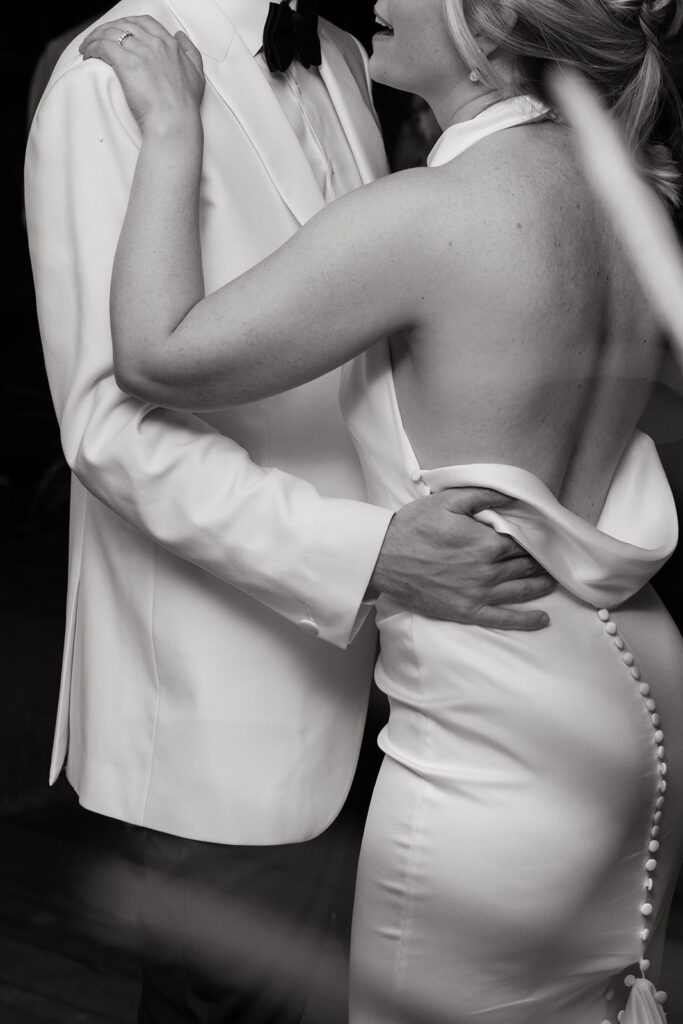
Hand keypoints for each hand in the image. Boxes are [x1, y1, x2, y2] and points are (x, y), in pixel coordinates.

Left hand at [80, 16, 204, 134]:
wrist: (175, 121)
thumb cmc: (185, 105)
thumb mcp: (196, 74)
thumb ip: (190, 52)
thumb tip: (180, 36)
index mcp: (169, 45)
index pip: (145, 23)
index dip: (129, 24)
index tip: (120, 31)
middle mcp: (154, 44)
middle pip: (125, 25)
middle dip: (109, 28)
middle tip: (99, 38)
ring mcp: (140, 52)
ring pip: (110, 33)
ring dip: (96, 37)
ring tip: (88, 46)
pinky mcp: (126, 63)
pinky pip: (103, 46)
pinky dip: (92, 46)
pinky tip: (88, 53)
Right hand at [369, 488, 554, 629]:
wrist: (384, 557)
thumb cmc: (414, 526)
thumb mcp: (448, 501)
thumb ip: (484, 496)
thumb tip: (513, 497)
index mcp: (486, 542)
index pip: (522, 542)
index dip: (535, 540)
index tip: (544, 538)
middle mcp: (487, 570)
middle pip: (525, 566)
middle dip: (541, 562)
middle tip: (552, 560)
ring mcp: (478, 593)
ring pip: (520, 591)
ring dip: (541, 586)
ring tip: (552, 582)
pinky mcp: (466, 611)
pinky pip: (502, 619)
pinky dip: (525, 620)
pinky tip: (542, 619)